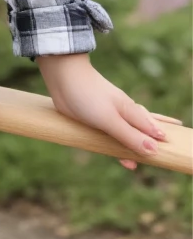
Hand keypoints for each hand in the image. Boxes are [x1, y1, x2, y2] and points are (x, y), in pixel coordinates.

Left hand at [35, 53, 183, 169]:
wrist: (63, 77)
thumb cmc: (89, 95)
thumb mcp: (111, 119)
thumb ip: (130, 135)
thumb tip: (154, 151)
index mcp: (131, 112)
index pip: (153, 129)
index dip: (163, 139)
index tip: (175, 146)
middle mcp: (122, 113)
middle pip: (141, 130)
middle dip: (151, 141)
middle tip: (164, 149)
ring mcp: (108, 116)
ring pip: (124, 134)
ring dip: (130, 147)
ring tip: (136, 161)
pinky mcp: (93, 119)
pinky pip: (108, 136)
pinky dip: (113, 147)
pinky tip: (113, 154)